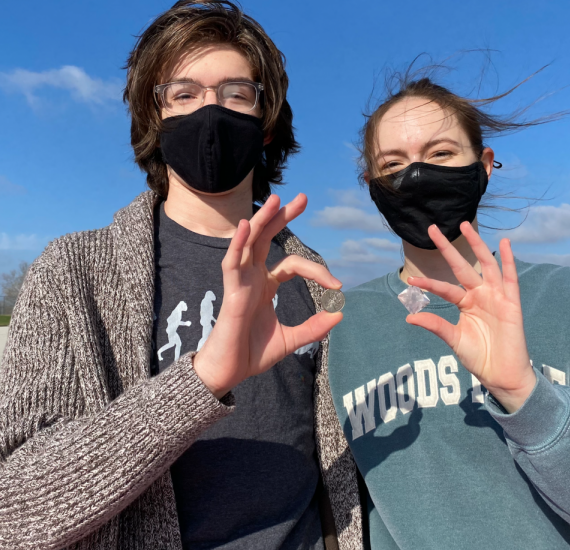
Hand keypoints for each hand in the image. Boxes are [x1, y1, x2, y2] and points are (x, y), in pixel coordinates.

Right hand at [193, 194, 342, 397]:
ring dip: (261, 220)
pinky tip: (243, 227)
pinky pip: (231, 263)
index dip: (317, 271)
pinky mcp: (230, 292)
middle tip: (302, 198)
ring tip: (276, 200)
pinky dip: (236, 244)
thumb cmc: (252, 353)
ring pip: (248, 242)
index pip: (292, 264)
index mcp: (265, 285)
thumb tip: (340, 314)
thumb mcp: (292, 340)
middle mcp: (252, 277)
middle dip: (282, 217)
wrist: (229, 372)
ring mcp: (240, 282)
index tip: (337, 286)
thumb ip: (314, 328)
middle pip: (266, 238)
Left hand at [405, 222, 535, 412]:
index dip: (428, 284)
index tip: (410, 280)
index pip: (444, 287)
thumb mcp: (453, 339)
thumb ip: (435, 325)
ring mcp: (496, 297)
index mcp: (465, 303)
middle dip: (448, 247)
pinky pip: (510, 278)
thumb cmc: (479, 357)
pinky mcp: (512, 303)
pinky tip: (504, 243)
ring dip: (476, 244)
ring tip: (464, 225)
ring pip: (486, 265)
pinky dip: (508, 260)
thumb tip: (410, 316)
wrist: (502, 375)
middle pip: (462, 266)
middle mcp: (480, 295)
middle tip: (432, 228)